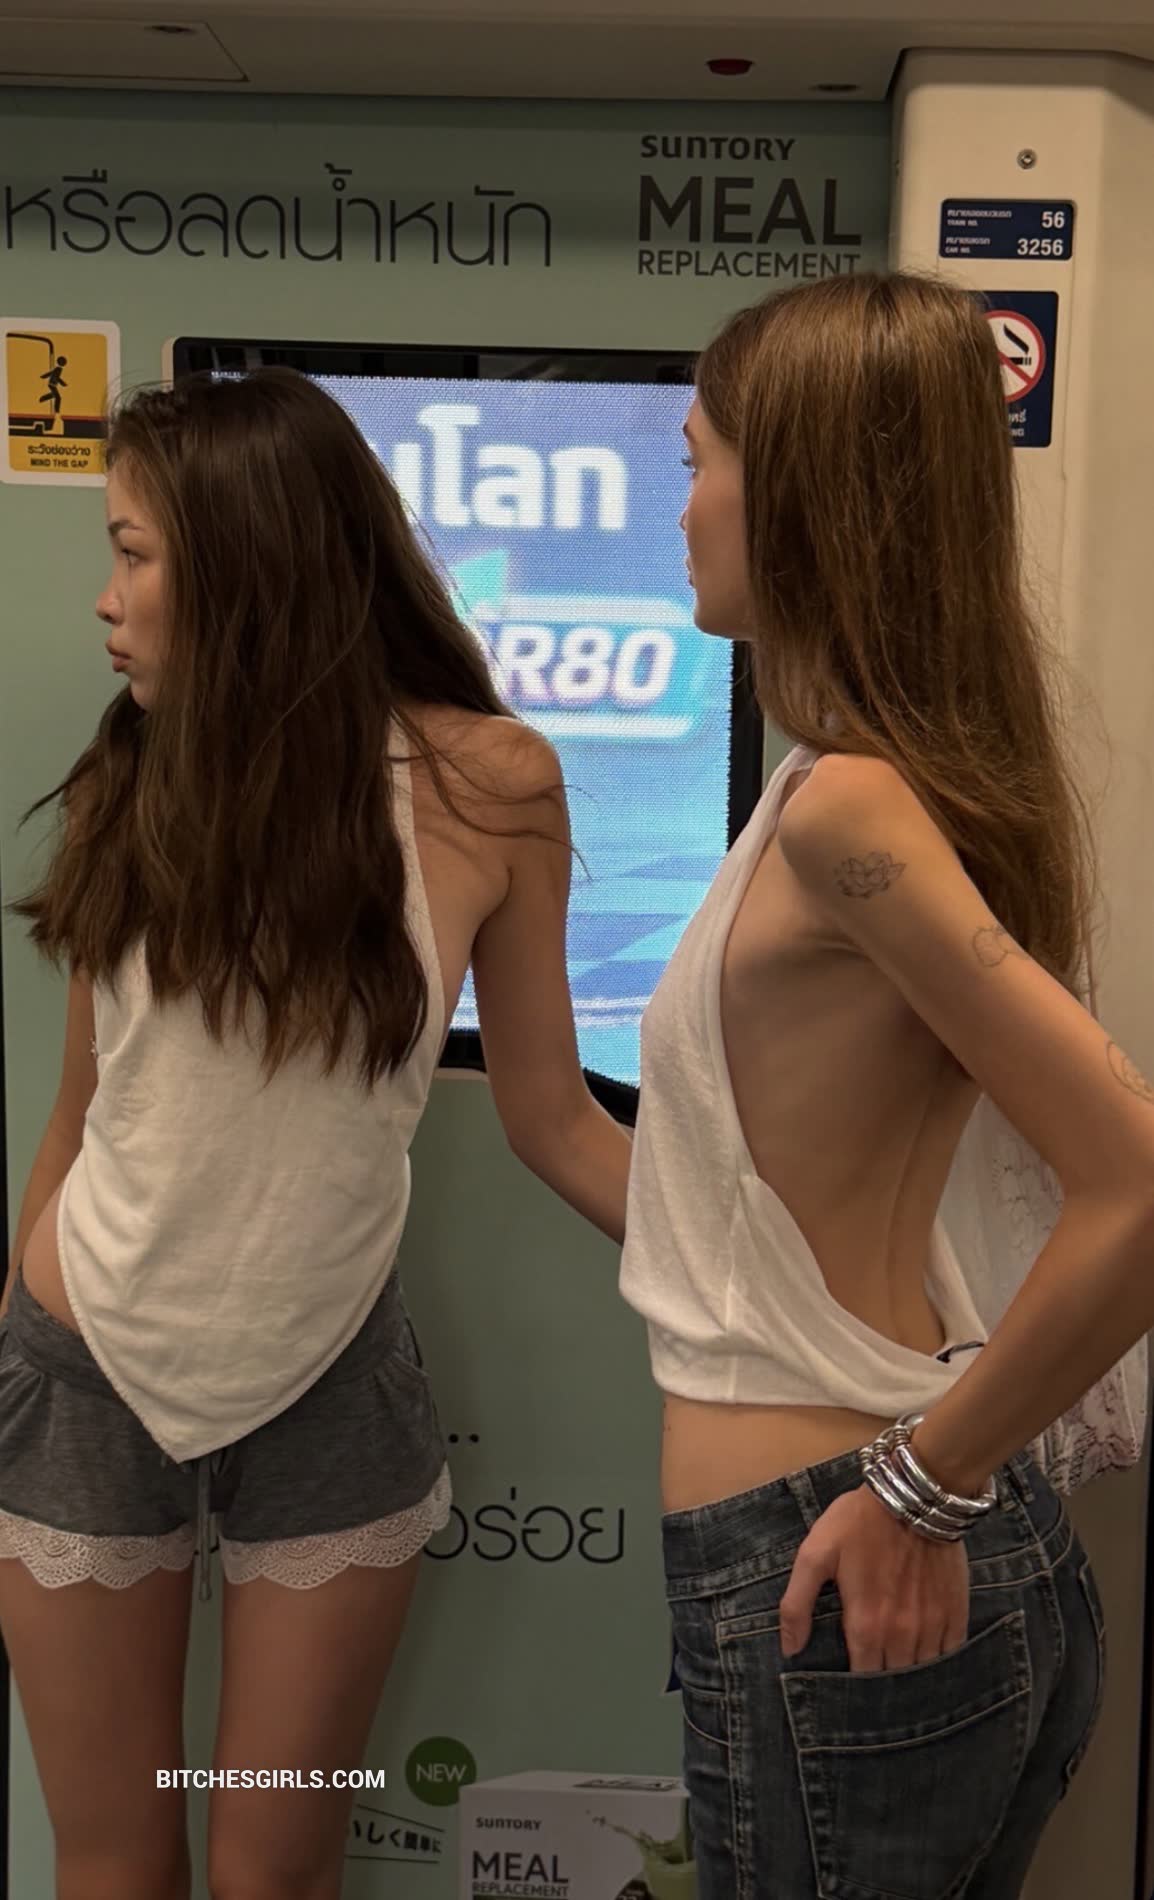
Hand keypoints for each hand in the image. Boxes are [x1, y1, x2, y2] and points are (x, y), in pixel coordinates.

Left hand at [779, 1485, 969, 1672]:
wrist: (915, 1496)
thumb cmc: (859, 1523)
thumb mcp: (815, 1555)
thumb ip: (797, 1605)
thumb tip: (789, 1649)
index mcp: (866, 1625)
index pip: (860, 1679)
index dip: (853, 1686)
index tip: (848, 1683)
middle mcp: (902, 1636)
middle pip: (892, 1679)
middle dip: (881, 1683)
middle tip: (873, 1674)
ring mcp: (933, 1626)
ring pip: (922, 1671)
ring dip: (910, 1674)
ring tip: (899, 1669)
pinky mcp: (956, 1611)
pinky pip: (950, 1653)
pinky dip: (938, 1659)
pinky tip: (927, 1653)